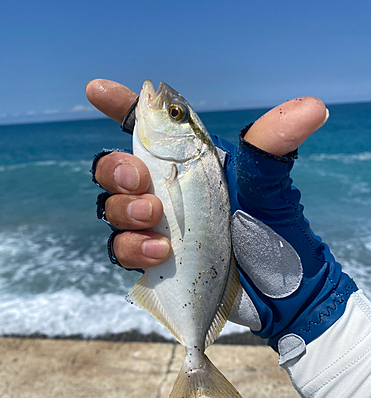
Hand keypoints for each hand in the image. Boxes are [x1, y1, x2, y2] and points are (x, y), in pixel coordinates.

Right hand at [86, 79, 326, 269]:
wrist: (275, 293)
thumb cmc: (274, 233)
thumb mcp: (269, 187)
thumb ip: (273, 145)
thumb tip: (313, 107)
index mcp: (189, 162)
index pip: (148, 126)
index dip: (120, 105)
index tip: (97, 91)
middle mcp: (168, 189)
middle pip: (115, 166)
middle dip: (115, 169)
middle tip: (140, 180)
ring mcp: (156, 225)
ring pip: (110, 207)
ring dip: (124, 210)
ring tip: (154, 219)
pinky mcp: (152, 258)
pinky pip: (120, 248)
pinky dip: (133, 248)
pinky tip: (160, 252)